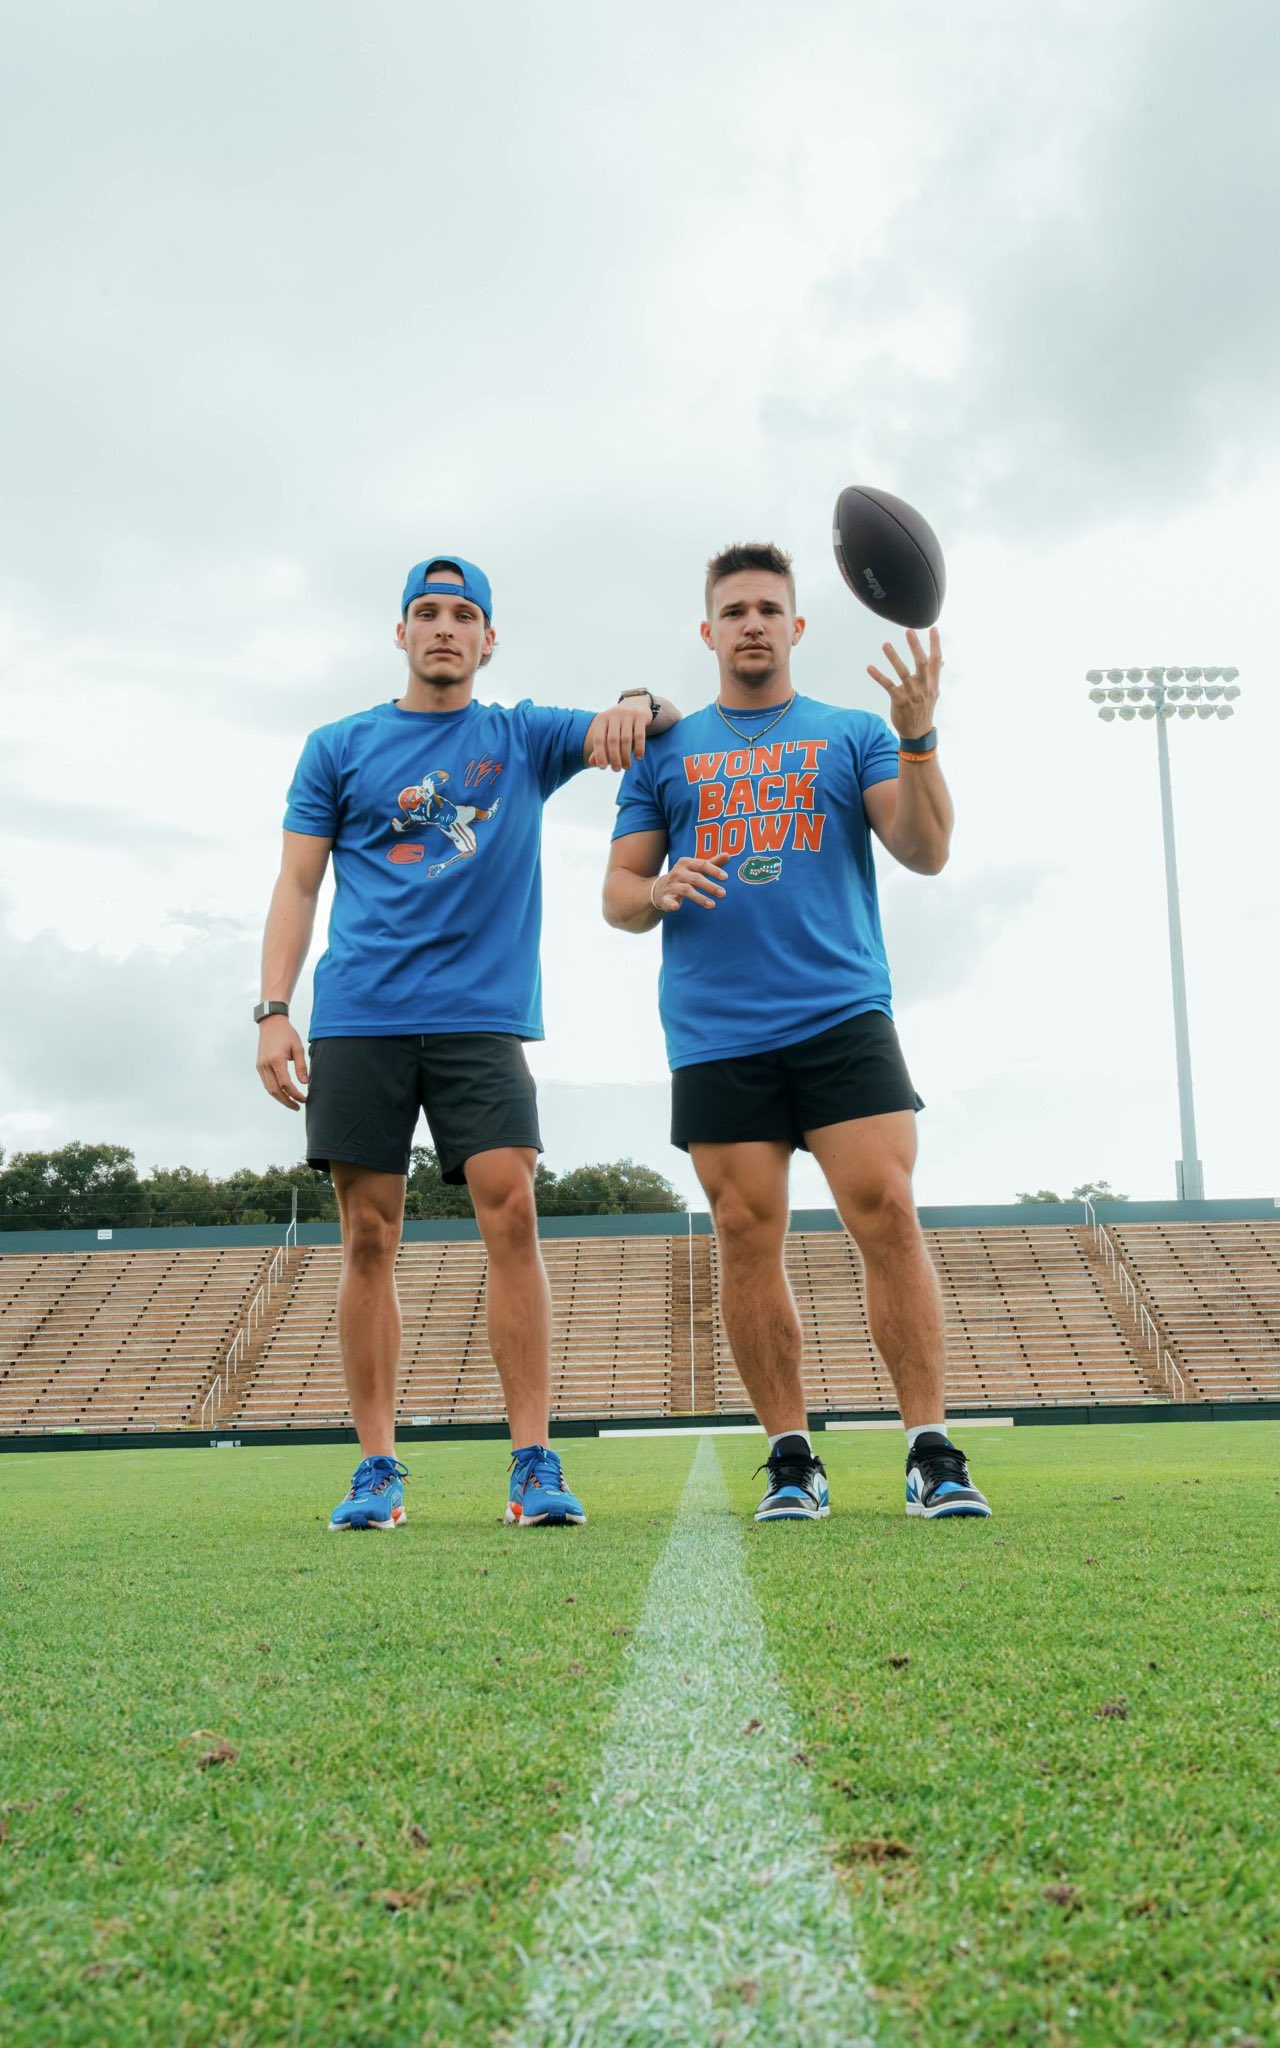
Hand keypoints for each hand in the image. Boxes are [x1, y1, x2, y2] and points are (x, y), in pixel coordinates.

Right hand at [256, 1016, 308, 1108]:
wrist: (271, 1023)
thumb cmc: (286, 1034)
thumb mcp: (298, 1048)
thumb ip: (301, 1066)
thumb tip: (305, 1083)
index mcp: (276, 1060)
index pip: (286, 1084)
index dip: (295, 1094)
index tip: (304, 1099)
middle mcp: (265, 1065)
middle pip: (275, 1091)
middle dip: (287, 1101)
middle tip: (297, 1107)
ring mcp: (260, 1066)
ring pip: (269, 1089)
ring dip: (280, 1098)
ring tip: (292, 1103)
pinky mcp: (259, 1066)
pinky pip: (266, 1083)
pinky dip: (274, 1091)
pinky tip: (284, 1093)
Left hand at [585, 700, 652, 770]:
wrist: (636, 704)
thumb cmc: (618, 723)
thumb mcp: (607, 731)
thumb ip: (600, 746)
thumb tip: (591, 762)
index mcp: (602, 719)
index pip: (598, 739)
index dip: (600, 754)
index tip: (603, 768)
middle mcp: (613, 715)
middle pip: (612, 740)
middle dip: (614, 758)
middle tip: (617, 770)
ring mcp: (627, 715)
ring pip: (626, 739)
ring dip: (626, 756)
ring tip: (627, 767)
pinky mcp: (640, 716)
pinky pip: (639, 735)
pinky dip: (639, 748)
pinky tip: (638, 757)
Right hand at [651, 856, 727, 912]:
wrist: (661, 888)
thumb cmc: (685, 876)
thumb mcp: (697, 868)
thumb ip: (712, 863)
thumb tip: (727, 855)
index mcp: (686, 863)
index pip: (702, 865)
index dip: (714, 871)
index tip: (726, 877)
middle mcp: (678, 872)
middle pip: (696, 878)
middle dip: (710, 886)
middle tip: (724, 893)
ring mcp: (671, 885)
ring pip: (686, 890)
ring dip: (700, 898)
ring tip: (712, 905)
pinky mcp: (665, 897)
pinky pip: (668, 900)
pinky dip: (671, 903)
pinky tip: (676, 907)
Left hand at [867, 626, 941, 741]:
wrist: (918, 732)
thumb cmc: (924, 709)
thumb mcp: (933, 692)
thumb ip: (934, 675)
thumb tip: (941, 661)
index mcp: (932, 682)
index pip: (936, 660)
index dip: (935, 644)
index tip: (933, 629)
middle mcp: (923, 686)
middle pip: (921, 663)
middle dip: (915, 647)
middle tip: (909, 631)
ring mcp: (911, 693)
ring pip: (902, 672)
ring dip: (893, 658)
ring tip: (885, 645)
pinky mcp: (899, 700)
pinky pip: (888, 685)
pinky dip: (878, 676)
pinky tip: (870, 668)